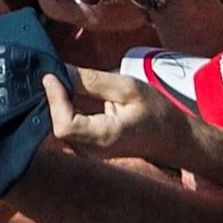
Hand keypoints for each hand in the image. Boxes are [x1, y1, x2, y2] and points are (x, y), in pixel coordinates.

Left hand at [43, 67, 193, 166]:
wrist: (170, 138)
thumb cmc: (155, 111)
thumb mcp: (128, 87)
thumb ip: (93, 80)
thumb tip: (61, 70)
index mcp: (105, 137)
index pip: (64, 125)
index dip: (54, 99)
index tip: (51, 74)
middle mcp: (91, 151)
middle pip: (57, 125)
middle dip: (52, 97)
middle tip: (53, 70)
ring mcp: (87, 153)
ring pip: (58, 126)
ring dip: (56, 102)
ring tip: (58, 77)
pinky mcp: (85, 148)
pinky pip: (66, 127)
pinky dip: (63, 108)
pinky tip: (67, 91)